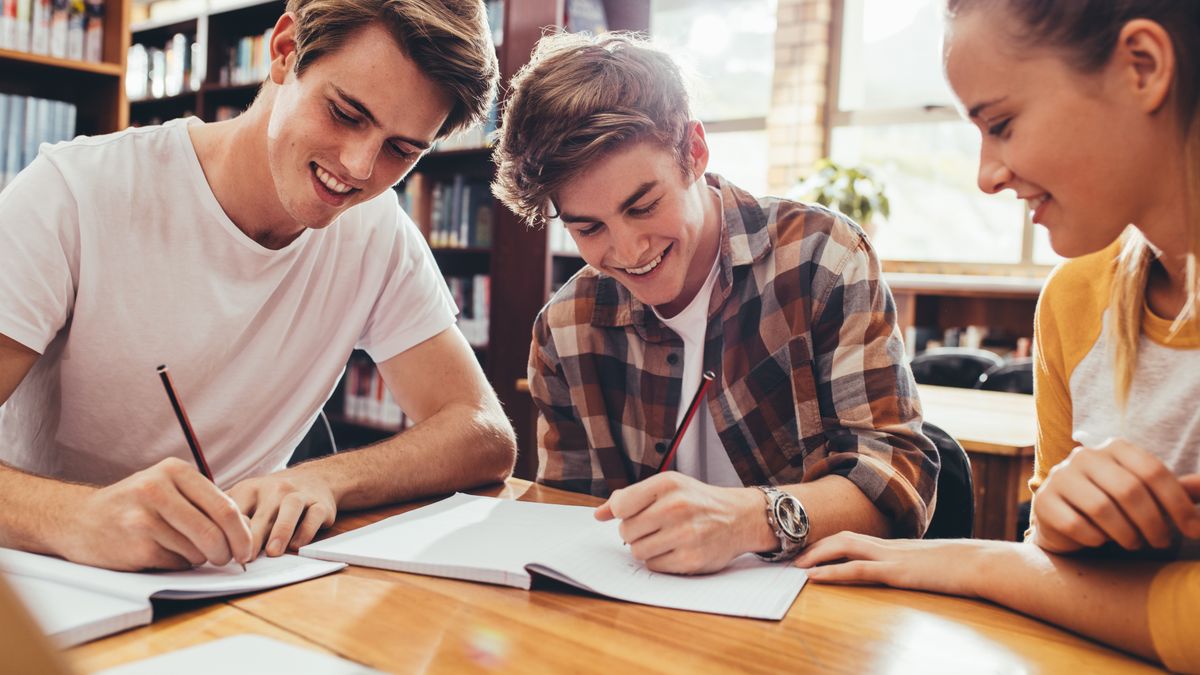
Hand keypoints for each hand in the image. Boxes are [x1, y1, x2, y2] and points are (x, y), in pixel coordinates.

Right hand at [56, 458, 252, 570]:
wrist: (77, 520)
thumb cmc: (133, 505)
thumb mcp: (167, 487)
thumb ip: (204, 501)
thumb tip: (246, 529)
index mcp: (174, 470)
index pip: (225, 506)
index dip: (243, 533)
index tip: (247, 548)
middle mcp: (158, 490)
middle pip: (215, 530)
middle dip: (229, 551)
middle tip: (229, 559)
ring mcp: (144, 519)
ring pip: (198, 549)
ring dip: (201, 558)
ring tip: (187, 551)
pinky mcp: (136, 547)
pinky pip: (177, 563)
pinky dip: (179, 564)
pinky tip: (164, 554)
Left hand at [228, 470, 336, 557]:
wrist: (314, 479)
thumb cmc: (272, 498)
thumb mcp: (246, 499)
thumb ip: (228, 517)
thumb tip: (205, 546)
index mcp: (250, 489)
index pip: (236, 510)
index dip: (228, 532)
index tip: (224, 554)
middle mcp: (275, 488)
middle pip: (262, 513)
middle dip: (253, 537)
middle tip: (245, 559)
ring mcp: (299, 494)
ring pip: (290, 509)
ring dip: (281, 531)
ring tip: (273, 552)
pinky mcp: (320, 504)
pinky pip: (314, 516)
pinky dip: (306, 531)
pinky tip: (296, 546)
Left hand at [594, 472, 766, 573]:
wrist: (740, 517)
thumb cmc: (697, 501)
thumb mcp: (667, 487)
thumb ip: (630, 498)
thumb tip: (598, 514)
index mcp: (667, 483)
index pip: (621, 505)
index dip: (623, 513)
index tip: (635, 513)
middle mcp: (677, 506)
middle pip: (627, 531)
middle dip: (634, 532)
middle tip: (654, 527)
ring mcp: (685, 534)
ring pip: (637, 551)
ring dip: (646, 548)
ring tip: (665, 538)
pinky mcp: (692, 559)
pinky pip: (654, 566)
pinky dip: (660, 561)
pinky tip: (675, 549)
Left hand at [795, 532, 999, 596]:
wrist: (982, 564)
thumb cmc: (961, 567)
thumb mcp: (930, 566)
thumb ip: (912, 567)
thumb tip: (903, 574)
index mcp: (895, 545)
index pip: (854, 537)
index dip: (829, 542)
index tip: (808, 550)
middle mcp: (889, 545)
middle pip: (843, 536)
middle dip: (815, 545)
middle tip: (791, 556)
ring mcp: (892, 556)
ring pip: (844, 546)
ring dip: (816, 555)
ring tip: (795, 566)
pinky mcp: (897, 571)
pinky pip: (858, 569)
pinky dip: (833, 571)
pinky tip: (814, 577)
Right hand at [1030, 439, 1199, 552]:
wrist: (1067, 524)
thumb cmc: (1118, 510)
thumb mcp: (1150, 498)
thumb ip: (1177, 492)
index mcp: (1115, 447)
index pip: (1152, 470)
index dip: (1178, 503)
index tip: (1193, 531)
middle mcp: (1084, 455)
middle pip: (1129, 489)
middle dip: (1154, 523)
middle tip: (1162, 542)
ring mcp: (1060, 477)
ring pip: (1102, 508)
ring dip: (1127, 534)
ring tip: (1134, 543)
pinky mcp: (1043, 501)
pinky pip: (1075, 525)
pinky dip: (1095, 539)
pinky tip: (1101, 541)